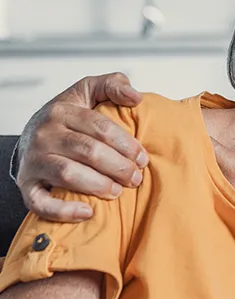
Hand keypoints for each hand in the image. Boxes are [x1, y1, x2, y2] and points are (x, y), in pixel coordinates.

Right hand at [17, 73, 146, 221]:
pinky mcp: (26, 184)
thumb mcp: (89, 91)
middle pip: (87, 151)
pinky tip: (87, 213)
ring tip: (118, 191)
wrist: (31, 133)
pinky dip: (63, 210)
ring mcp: (34, 160)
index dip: (125, 144)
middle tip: (136, 178)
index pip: (100, 127)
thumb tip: (136, 97)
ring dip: (98, 185)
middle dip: (117, 166)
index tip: (143, 158)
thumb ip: (113, 85)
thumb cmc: (69, 114)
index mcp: (62, 111)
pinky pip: (40, 202)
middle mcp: (45, 135)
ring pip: (68, 174)